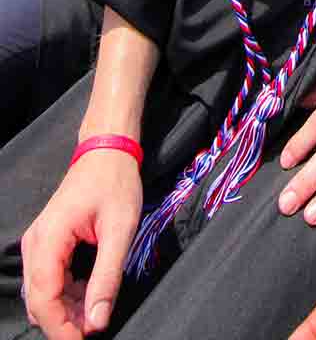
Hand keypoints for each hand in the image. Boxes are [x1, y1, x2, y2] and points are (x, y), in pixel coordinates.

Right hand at [21, 150, 142, 337]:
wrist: (108, 151)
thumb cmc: (116, 183)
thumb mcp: (121, 229)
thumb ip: (107, 276)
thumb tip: (97, 320)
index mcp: (49, 239)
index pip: (43, 298)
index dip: (60, 327)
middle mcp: (36, 244)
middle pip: (38, 299)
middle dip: (62, 321)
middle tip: (94, 327)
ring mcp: (38, 243)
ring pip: (42, 292)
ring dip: (64, 308)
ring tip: (94, 314)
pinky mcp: (47, 242)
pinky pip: (49, 278)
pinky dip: (65, 292)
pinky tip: (88, 294)